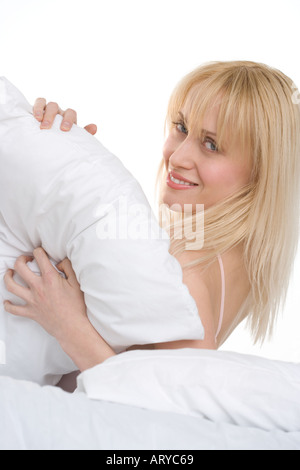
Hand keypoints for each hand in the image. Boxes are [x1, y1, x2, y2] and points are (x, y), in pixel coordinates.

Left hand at [3, 247, 114, 370]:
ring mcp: (32, 300)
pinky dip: (8, 305)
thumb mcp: (77, 283)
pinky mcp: (30, 312)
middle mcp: (38, 287)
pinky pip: (13, 309)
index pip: (39, 256)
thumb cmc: (77, 306)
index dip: (39, 251)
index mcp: (50, 278)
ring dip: (8, 277)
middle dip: (21, 259)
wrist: (73, 327)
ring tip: (10, 273)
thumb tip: (59, 262)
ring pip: (11, 286)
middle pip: (20, 267)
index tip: (40, 252)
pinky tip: (7, 301)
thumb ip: (68, 267)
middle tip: (25, 259)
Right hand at [33, 98, 97, 134]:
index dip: (68, 119)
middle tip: (47, 127)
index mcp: (67, 117)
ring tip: (39, 122)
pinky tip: (34, 117)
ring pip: (47, 104)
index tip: (64, 130)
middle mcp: (58, 112)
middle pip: (56, 107)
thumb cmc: (63, 140)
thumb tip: (94, 127)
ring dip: (43, 111)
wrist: (50, 142)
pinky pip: (38, 103)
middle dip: (52, 116)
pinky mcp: (38, 110)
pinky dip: (36, 108)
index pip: (70, 113)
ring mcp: (48, 109)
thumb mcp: (72, 138)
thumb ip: (83, 134)